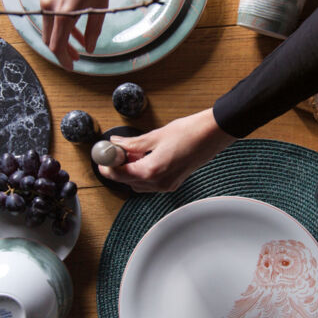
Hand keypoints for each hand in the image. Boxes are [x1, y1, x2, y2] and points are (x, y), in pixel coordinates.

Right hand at [39, 0, 113, 69]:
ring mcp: (46, 0)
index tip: (72, 67)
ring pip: (50, 28)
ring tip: (78, 48)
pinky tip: (76, 32)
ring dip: (63, 39)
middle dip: (63, 51)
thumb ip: (92, 32)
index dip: (64, 59)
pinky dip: (61, 26)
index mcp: (62, 14)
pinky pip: (51, 16)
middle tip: (76, 59)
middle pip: (50, 39)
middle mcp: (49, 7)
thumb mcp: (98, 8)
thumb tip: (89, 49)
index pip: (57, 45)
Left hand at [99, 109, 237, 192]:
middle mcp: (160, 183)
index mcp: (152, 170)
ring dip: (131, 171)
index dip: (108, 166)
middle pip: (128, 181)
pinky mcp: (174, 182)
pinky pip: (151, 183)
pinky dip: (143, 173)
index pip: (120, 174)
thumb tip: (117, 144)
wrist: (214, 134)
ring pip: (139, 184)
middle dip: (119, 168)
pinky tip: (144, 158)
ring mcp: (168, 185)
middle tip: (116, 152)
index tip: (103, 157)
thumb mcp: (156, 135)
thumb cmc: (191, 132)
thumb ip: (133, 143)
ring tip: (132, 152)